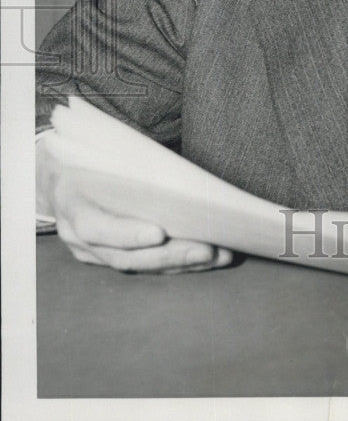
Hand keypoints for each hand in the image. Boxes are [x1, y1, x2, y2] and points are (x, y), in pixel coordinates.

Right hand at [36, 134, 232, 273]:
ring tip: (219, 255)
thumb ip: (126, 165)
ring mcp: (91, 252)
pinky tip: (206, 258)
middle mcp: (77, 236)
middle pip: (124, 257)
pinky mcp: (108, 258)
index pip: (96, 227)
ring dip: (181, 263)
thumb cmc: (85, 158)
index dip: (126, 233)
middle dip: (170, 255)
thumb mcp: (95, 153)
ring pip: (138, 266)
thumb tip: (175, 170)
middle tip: (208, 249)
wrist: (55, 176)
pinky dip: (176, 264)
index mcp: (71, 204)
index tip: (159, 233)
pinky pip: (144, 267)